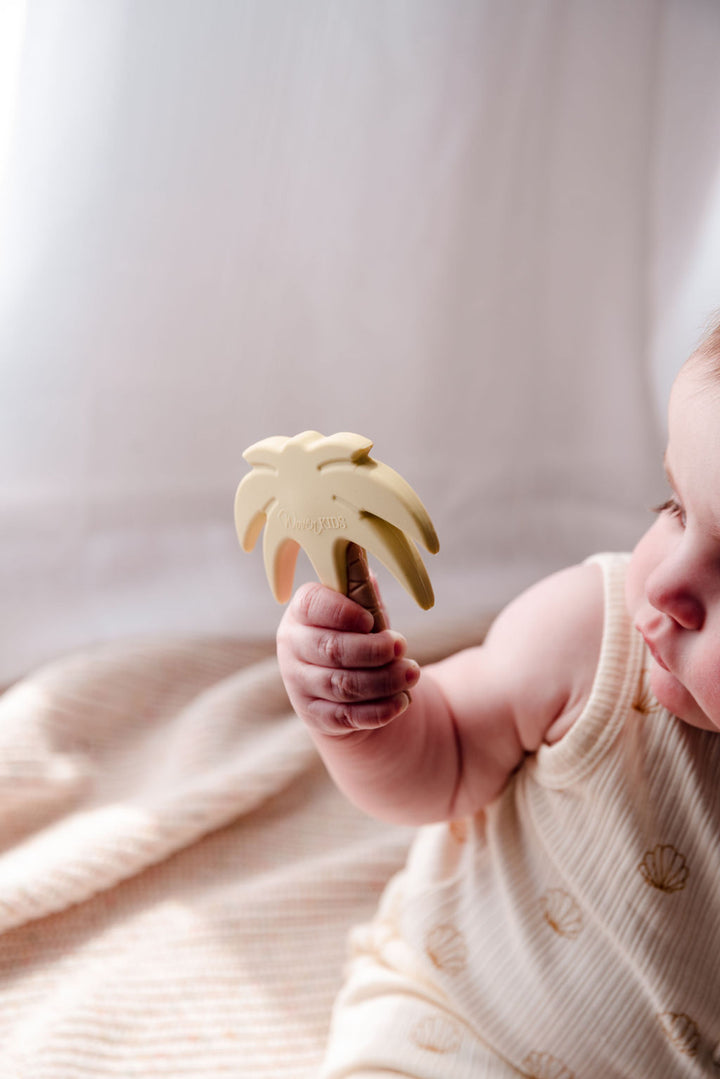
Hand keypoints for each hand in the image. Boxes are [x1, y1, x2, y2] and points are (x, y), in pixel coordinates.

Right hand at [276, 582, 420, 736]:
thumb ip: (362, 588)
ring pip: (342, 685)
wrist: (348, 687)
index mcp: (302, 612)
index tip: (370, 620)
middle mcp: (293, 647)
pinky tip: (402, 701)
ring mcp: (300, 684)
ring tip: (412, 673)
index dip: (342, 612)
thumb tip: (363, 555)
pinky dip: (378, 711)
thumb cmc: (356, 636)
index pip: (313, 605)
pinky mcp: (315, 716)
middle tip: (403, 646)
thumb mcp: (360, 610)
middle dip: (374, 650)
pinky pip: (346, 717)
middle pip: (332, 650)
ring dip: (383, 680)